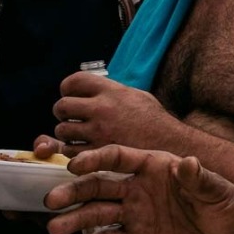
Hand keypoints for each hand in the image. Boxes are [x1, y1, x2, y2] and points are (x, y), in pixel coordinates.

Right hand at [44, 145, 233, 233]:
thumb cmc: (228, 205)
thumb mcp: (218, 191)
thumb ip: (199, 179)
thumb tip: (188, 163)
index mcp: (155, 166)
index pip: (118, 158)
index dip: (96, 159)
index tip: (72, 165)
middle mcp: (140, 186)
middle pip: (99, 185)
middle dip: (74, 192)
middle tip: (51, 201)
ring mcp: (136, 211)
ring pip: (99, 213)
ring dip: (76, 220)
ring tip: (55, 230)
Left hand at [51, 72, 169, 154]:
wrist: (171, 146)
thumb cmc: (155, 122)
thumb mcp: (137, 96)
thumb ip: (112, 92)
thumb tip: (89, 91)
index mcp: (112, 91)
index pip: (74, 81)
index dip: (68, 88)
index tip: (71, 95)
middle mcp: (103, 109)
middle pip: (62, 106)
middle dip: (63, 113)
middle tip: (72, 118)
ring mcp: (99, 131)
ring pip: (63, 131)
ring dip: (68, 134)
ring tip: (81, 136)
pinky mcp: (98, 152)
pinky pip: (70, 151)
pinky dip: (74, 152)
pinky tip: (87, 150)